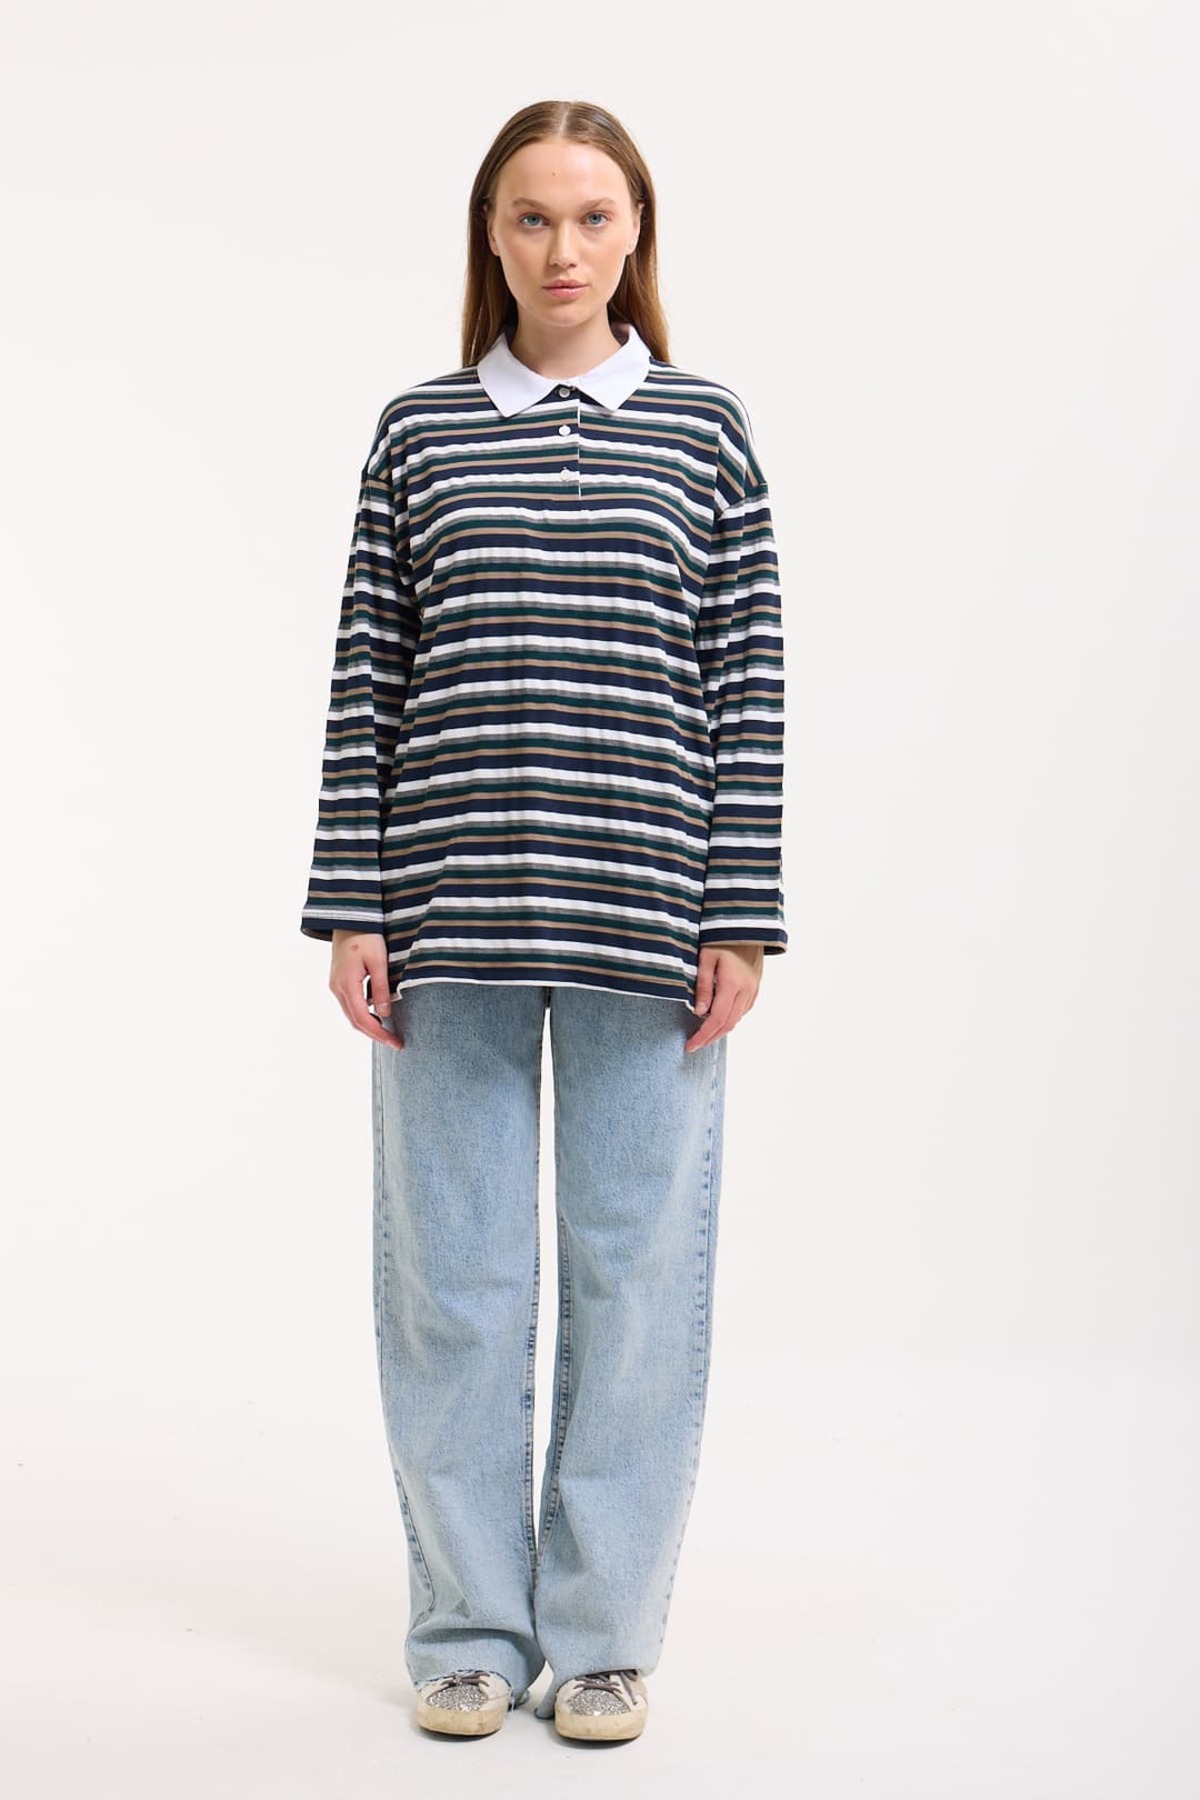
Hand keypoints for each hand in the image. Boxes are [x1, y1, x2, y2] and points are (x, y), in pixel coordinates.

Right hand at [330, 930, 404, 1046]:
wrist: (349, 917)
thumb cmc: (366, 935)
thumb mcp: (378, 960)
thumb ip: (382, 987)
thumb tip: (385, 1014)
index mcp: (346, 984)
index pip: (363, 1019)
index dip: (380, 1034)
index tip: (396, 1043)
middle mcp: (337, 988)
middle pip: (355, 1021)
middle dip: (376, 1034)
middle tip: (396, 1042)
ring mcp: (335, 985)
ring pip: (352, 1014)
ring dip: (369, 1025)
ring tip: (390, 1031)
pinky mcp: (339, 981)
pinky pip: (350, 1004)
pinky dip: (364, 1013)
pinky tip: (379, 1013)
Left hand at [685, 944, 763, 1051]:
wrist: (748, 926)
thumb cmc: (721, 938)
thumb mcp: (706, 958)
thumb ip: (702, 985)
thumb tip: (699, 1013)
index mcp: (732, 983)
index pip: (716, 1019)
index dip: (703, 1035)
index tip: (689, 1046)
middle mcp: (746, 990)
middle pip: (728, 1024)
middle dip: (710, 1038)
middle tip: (694, 1045)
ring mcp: (753, 990)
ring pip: (737, 1019)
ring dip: (720, 1031)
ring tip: (703, 1035)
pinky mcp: (756, 988)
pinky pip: (743, 1011)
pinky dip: (729, 1019)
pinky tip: (718, 1020)